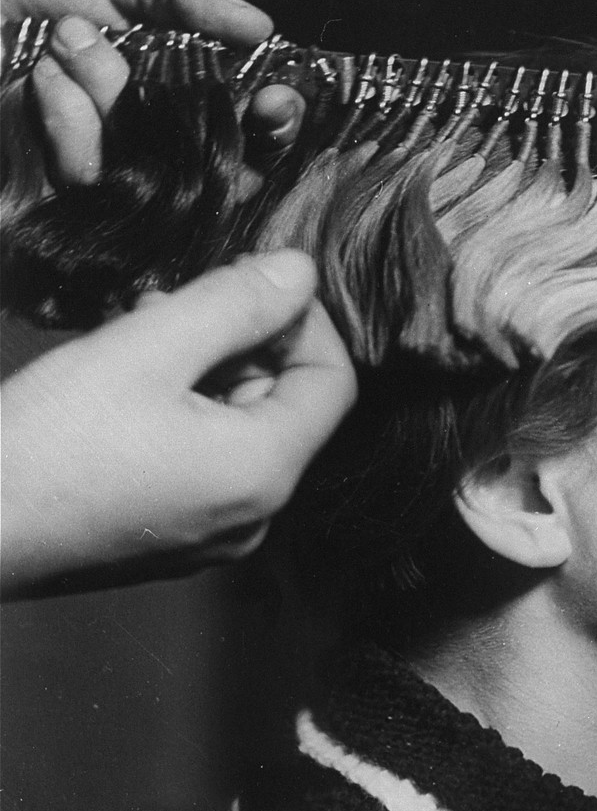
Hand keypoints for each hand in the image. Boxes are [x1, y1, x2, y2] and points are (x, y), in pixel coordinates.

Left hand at [1, 0, 304, 185]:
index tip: (273, 100)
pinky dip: (69, 118)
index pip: (263, 127)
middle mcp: (172, 141)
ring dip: (113, 94)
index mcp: (198, 89)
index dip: (279, 122)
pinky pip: (95, 176)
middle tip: (210, 101)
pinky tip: (44, 76)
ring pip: (158, 170)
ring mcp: (127, 172)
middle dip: (225, 137)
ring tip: (70, 37)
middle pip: (233, 174)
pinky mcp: (76, 192)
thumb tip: (260, 28)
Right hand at [1, 250, 355, 598]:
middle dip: (245, 340)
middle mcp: (254, 516)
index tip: (254, 280)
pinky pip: (205, 461)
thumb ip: (235, 303)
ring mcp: (212, 535)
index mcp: (264, 472)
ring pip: (240, 428)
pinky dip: (184, 411)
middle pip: (286, 405)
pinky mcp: (170, 539)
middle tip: (177, 299)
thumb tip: (302, 270)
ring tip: (142, 328)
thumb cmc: (49, 440)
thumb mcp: (147, 347)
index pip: (334, 382)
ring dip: (207, 368)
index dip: (306, 320)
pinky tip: (129, 379)